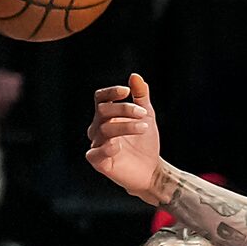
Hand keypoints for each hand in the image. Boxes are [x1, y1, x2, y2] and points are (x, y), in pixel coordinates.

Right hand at [86, 73, 166, 202]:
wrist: (151, 170)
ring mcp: (98, 146)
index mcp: (106, 116)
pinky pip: (95, 153)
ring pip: (103, 130)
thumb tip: (135, 76)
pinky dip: (105, 148)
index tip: (126, 91)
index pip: (100, 98)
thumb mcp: (146, 116)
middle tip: (143, 114)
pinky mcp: (100, 163)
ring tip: (144, 127)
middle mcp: (98, 129)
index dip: (110, 93)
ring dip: (125, 126)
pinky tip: (117, 145)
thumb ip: (141, 96)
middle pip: (103, 112)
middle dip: (124, 110)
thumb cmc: (145, 142)